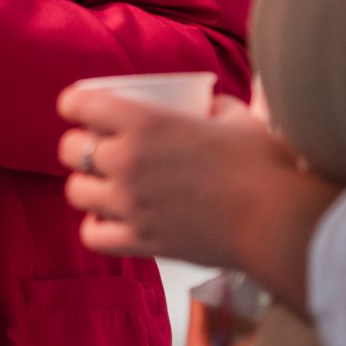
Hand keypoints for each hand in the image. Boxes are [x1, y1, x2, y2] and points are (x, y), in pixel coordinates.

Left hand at [56, 85, 334, 310]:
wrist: (277, 221)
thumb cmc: (263, 166)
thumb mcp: (238, 119)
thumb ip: (216, 108)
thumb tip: (211, 107)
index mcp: (145, 121)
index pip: (78, 104)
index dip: (75, 105)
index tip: (82, 109)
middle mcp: (127, 160)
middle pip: (69, 150)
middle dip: (80, 147)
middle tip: (98, 150)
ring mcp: (130, 203)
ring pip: (75, 192)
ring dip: (88, 187)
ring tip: (106, 187)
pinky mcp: (141, 241)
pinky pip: (92, 236)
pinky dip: (98, 228)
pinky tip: (113, 221)